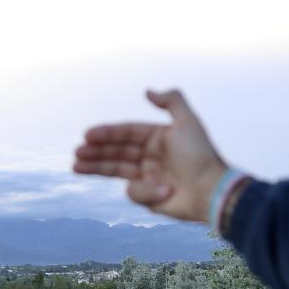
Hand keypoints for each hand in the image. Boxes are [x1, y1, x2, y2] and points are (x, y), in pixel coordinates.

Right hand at [73, 89, 228, 222]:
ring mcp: (150, 177)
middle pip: (117, 152)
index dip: (107, 134)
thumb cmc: (200, 156)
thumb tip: (147, 91)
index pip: (126, 133)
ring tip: (76, 166)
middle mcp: (152, 156)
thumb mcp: (188, 121)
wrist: (212, 191)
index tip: (87, 135)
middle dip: (96, 152)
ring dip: (96, 168)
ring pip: (117, 170)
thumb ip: (172, 100)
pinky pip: (135, 192)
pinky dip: (144, 191)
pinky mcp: (150, 197)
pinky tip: (162, 192)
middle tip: (77, 152)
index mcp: (158, 138)